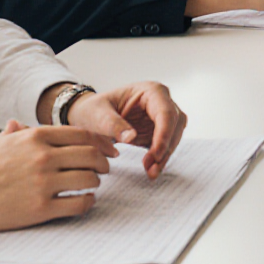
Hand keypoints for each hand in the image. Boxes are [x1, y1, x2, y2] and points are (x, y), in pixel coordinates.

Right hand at [0, 122, 117, 232]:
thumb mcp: (0, 142)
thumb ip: (17, 132)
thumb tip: (18, 123)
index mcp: (36, 137)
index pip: (83, 134)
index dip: (101, 142)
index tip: (108, 148)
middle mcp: (44, 157)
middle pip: (91, 155)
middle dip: (104, 161)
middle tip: (106, 167)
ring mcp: (43, 183)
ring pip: (88, 178)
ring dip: (96, 182)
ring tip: (93, 185)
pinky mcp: (40, 208)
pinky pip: (77, 204)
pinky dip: (87, 203)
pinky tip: (85, 202)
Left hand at [64, 83, 187, 178]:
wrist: (89, 116)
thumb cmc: (93, 110)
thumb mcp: (98, 114)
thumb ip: (113, 124)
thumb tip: (131, 137)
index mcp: (150, 91)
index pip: (165, 112)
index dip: (164, 134)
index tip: (156, 154)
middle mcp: (160, 101)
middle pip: (175, 124)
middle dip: (166, 147)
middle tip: (152, 168)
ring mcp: (160, 116)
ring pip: (174, 135)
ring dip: (165, 154)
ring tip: (151, 172)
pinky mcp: (156, 131)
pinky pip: (165, 144)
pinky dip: (160, 157)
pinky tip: (151, 170)